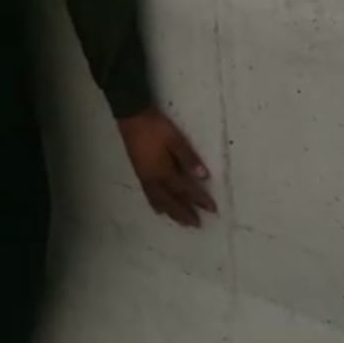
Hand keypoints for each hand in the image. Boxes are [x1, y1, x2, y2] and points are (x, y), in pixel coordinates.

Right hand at [118, 109, 215, 227]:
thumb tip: (204, 176)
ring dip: (172, 213)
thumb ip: (188, 158)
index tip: (212, 209)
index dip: (199, 200)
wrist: (132, 118)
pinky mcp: (139, 175)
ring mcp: (145, 179)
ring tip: (182, 222)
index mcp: (165, 172)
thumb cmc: (156, 128)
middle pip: (172, 201)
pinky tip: (159, 209)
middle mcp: (155, 180)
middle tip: (197, 224)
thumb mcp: (175, 139)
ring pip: (160, 202)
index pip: (186, 190)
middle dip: (185, 213)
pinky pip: (150, 197)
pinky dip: (157, 206)